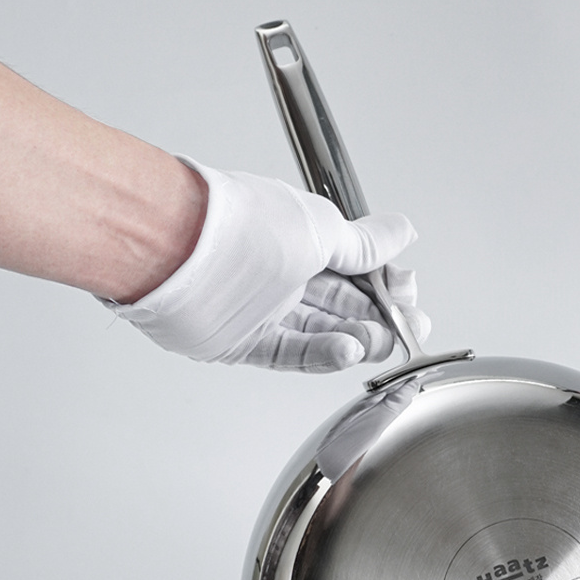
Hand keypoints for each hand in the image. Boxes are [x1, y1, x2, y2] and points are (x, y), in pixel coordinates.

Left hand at [102, 158, 428, 370]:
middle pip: (342, 305)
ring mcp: (261, 308)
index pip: (356, 268)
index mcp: (301, 237)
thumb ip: (364, 245)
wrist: (173, 248)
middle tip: (406, 329)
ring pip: (321, 332)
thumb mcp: (321, 228)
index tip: (406, 294)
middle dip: (380, 318)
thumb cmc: (237, 225)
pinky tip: (347, 350)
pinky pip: (292, 353)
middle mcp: (280, 272)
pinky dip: (324, 355)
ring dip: (356, 339)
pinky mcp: (242, 341)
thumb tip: (402, 232)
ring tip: (377, 341)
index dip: (385, 284)